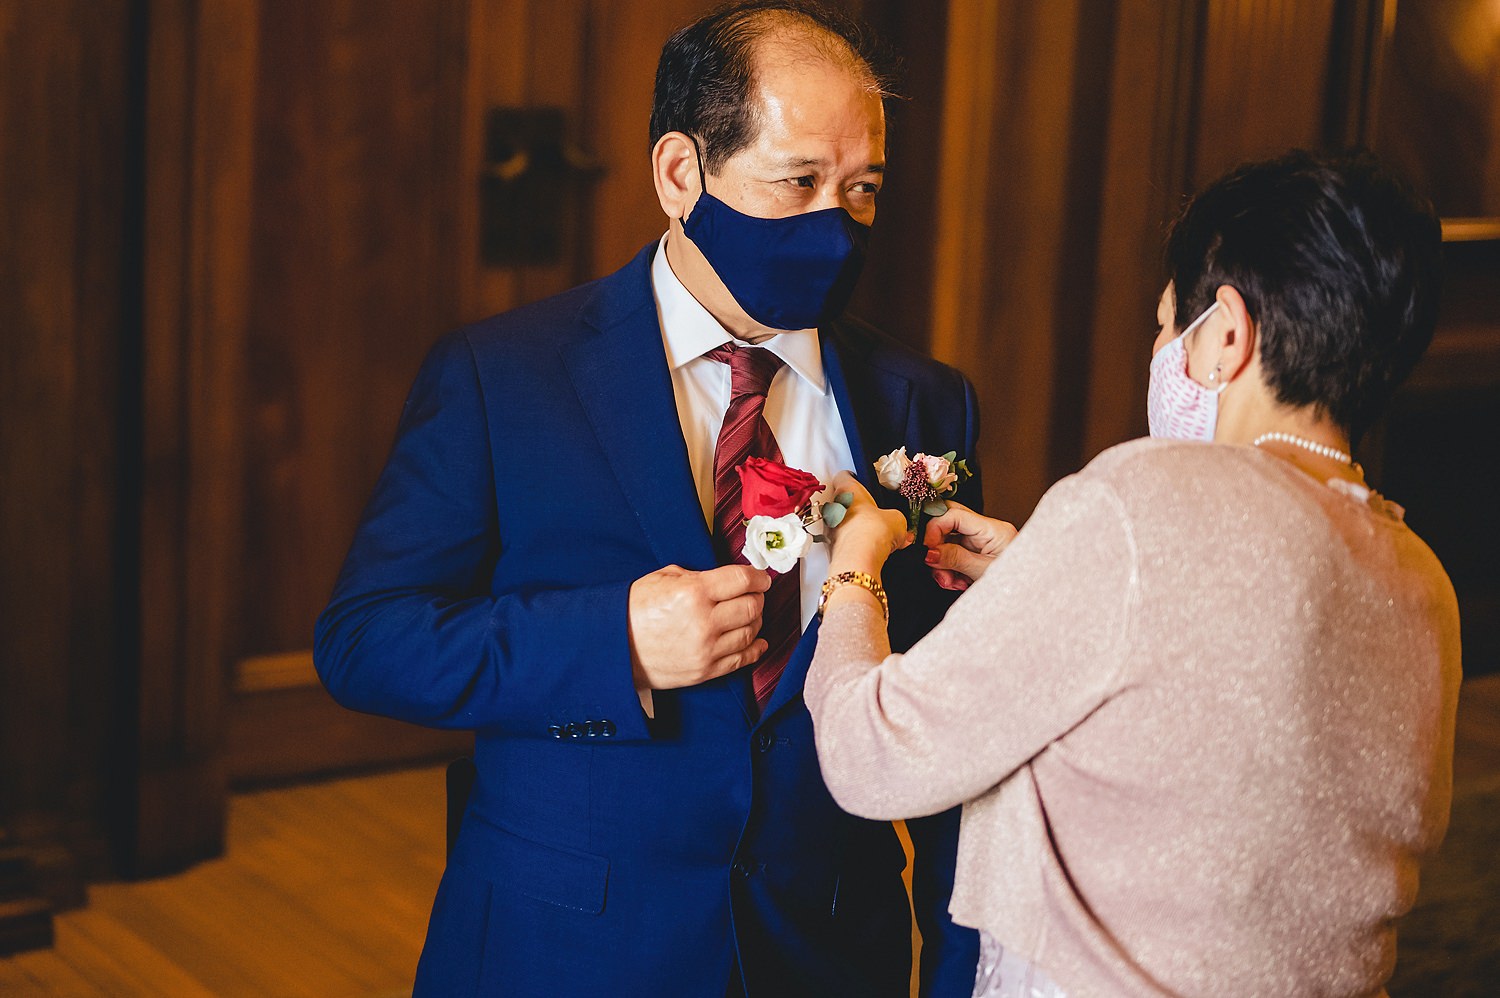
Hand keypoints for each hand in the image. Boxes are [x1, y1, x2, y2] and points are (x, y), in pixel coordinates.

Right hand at [628, 564, 771, 690]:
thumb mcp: (664, 578)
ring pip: (750, 632)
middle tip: (754, 594)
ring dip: (755, 620)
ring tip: (749, 614)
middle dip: (757, 597)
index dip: (758, 577)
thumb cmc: (635, 610)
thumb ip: (699, 576)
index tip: (761, 578)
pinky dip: (755, 648)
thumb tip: (727, 580)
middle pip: (752, 606)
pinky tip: (757, 641)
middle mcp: (704, 622)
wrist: (614, 647)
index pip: (742, 580)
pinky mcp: (705, 671)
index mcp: (694, 592)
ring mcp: (706, 649)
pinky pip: (742, 659)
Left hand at [825, 471, 912, 576]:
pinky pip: (844, 541)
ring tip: (875, 535)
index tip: (859, 479)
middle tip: (872, 512)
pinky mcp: (832, 547)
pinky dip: (855, 544)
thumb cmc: (872, 530)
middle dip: (857, 508)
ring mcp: (830, 528)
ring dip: (855, 527)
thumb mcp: (897, 518)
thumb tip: (899, 524)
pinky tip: (870, 549)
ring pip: (842, 522)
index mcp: (847, 491)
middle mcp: (834, 507)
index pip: (844, 476)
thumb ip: (897, 518)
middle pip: (842, 501)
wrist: (860, 558)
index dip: (853, 477)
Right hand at [922, 501, 1016, 589]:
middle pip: (950, 522)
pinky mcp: (978, 553)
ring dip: (942, 562)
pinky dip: (949, 568)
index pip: (954, 514)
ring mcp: (982, 542)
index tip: (927, 549)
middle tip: (932, 562)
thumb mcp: (982, 572)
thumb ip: (954, 558)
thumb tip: (928, 552)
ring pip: (949, 540)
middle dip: (936, 543)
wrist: (1032, 602)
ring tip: (949, 581)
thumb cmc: (1016, 585)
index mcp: (993, 529)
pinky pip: (955, 553)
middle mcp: (987, 530)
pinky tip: (956, 582)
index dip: (934, 529)